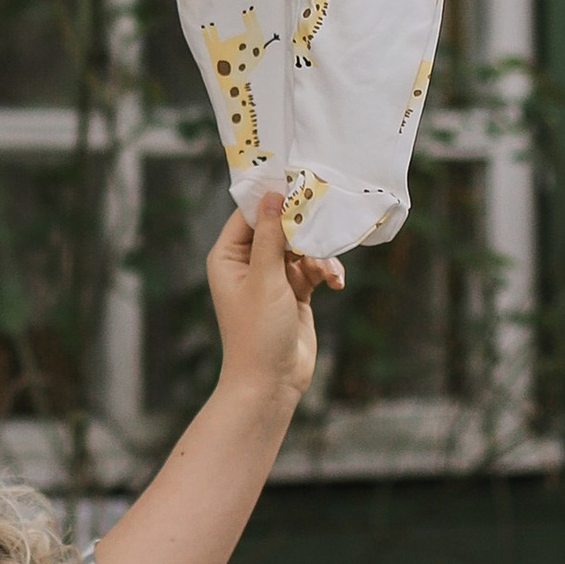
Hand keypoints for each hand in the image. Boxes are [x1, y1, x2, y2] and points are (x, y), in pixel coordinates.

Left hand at [204, 199, 341, 416]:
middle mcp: (247, 263)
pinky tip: (336, 282)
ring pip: (300, 247)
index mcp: (228, 257)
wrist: (272, 381)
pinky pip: (312, 268)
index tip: (298, 182)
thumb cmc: (258, 331)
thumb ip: (271, 236)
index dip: (272, 199)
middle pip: (279, 227)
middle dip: (303, 229)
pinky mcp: (294, 291)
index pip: (249, 215)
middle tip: (324, 221)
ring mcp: (272, 277)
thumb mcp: (265, 278)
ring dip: (318, 255)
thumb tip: (272, 196)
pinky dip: (324, 271)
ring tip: (328, 272)